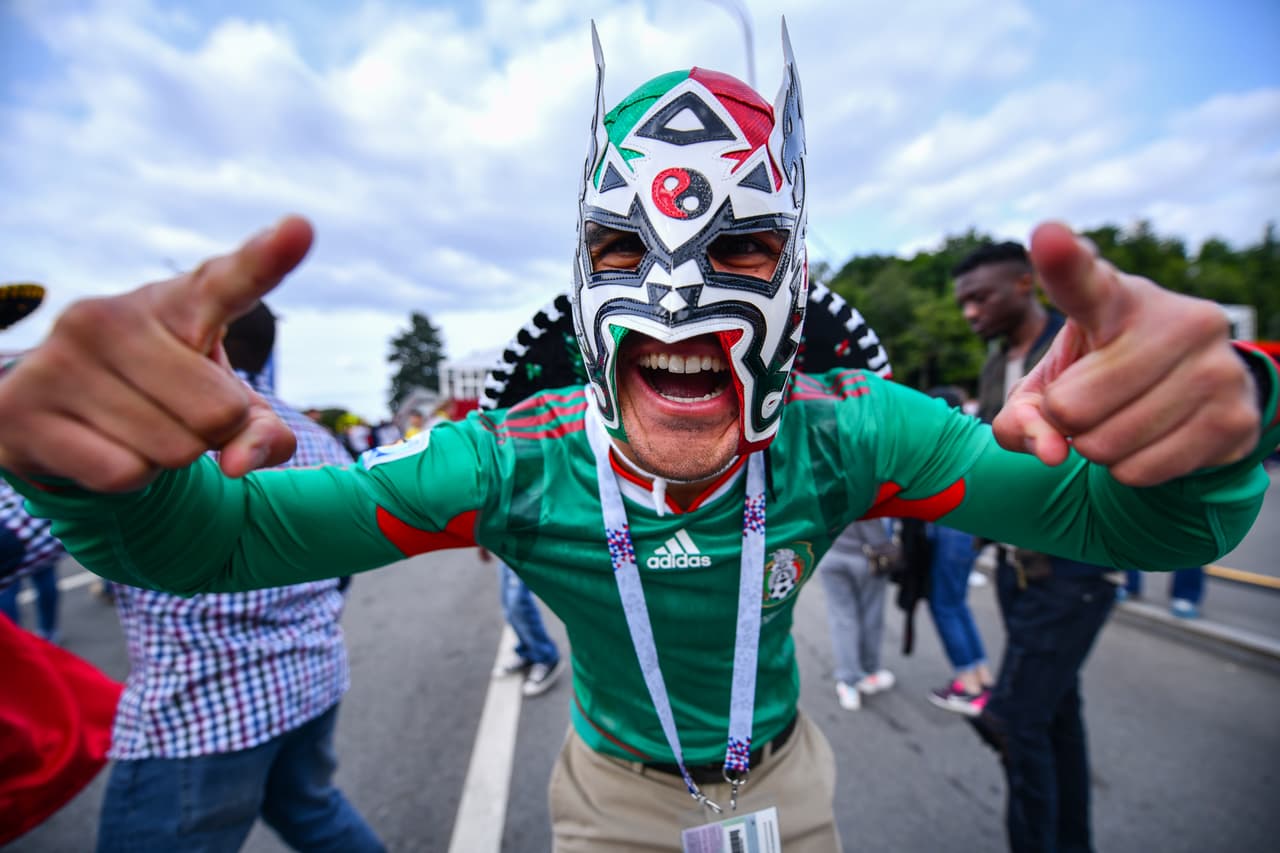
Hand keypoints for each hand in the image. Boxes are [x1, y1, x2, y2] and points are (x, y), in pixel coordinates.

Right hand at [0, 216, 312, 491]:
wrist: (59, 413)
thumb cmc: (164, 396)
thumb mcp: (222, 405)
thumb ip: (260, 429)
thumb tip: (240, 462)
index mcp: (178, 301)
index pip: (230, 281)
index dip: (265, 259)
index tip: (300, 229)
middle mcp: (112, 315)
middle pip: (220, 412)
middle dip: (211, 436)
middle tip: (173, 414)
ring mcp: (61, 358)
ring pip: (173, 450)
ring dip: (167, 459)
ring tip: (133, 428)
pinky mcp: (23, 409)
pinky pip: (125, 473)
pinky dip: (131, 479)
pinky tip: (100, 448)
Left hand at [993, 222, 1260, 486]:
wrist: (1191, 398)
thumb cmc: (1098, 381)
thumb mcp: (1049, 388)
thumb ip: (1021, 416)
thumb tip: (1050, 451)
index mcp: (1117, 297)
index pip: (1083, 280)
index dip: (1063, 260)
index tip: (1047, 237)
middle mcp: (1177, 319)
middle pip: (1072, 406)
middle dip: (1065, 423)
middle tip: (1088, 406)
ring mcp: (1214, 367)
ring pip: (1106, 445)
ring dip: (1096, 450)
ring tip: (1119, 421)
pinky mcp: (1234, 419)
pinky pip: (1140, 471)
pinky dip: (1127, 471)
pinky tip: (1147, 442)